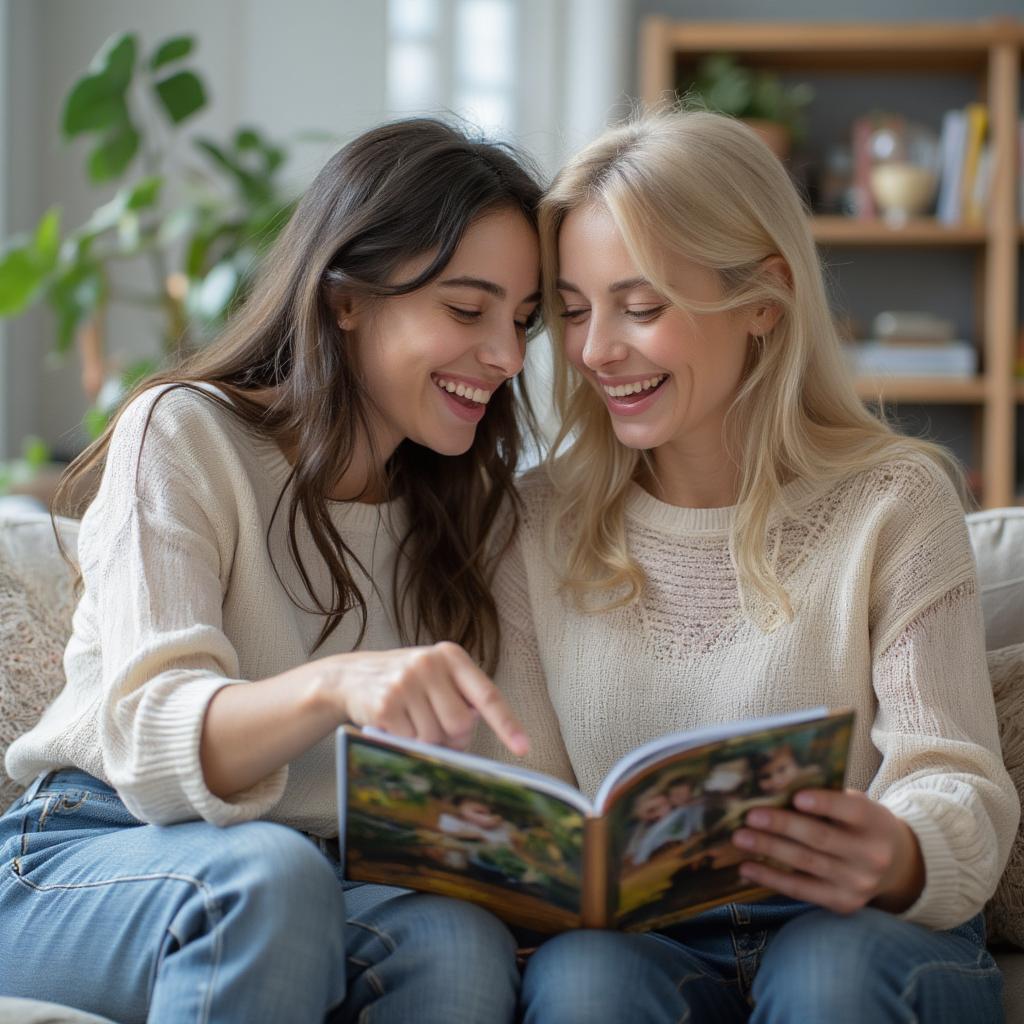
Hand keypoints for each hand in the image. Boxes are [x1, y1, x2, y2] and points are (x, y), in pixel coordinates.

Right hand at [320, 641, 529, 756]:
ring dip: (426, 741)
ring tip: (411, 722)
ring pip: (435, 737)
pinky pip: (410, 742)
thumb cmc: (406, 682)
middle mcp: (430, 664)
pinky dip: (405, 742)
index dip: (507, 724)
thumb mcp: (436, 678)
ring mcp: (406, 683)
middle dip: (452, 737)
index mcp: (451, 656)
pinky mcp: (386, 704)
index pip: (488, 695)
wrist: (350, 676)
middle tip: (436, 728)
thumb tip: (469, 740)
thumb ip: (460, 699)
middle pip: (461, 724)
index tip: (524, 747)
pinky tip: (394, 725)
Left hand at [731, 788, 924, 914]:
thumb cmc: (861, 824)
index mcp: (876, 823)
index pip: (851, 810)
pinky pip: (801, 890)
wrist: (895, 866)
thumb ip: (829, 798)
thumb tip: (777, 787)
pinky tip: (747, 868)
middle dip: (782, 825)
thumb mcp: (857, 807)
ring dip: (769, 850)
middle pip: (820, 838)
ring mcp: (858, 883)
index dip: (824, 804)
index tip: (797, 797)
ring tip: (740, 838)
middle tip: (750, 816)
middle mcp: (871, 856)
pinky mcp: (843, 903)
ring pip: (806, 864)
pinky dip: (771, 878)